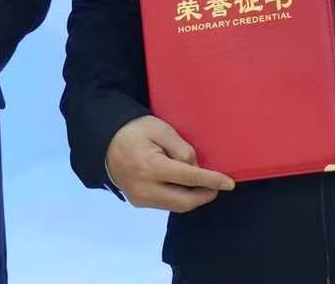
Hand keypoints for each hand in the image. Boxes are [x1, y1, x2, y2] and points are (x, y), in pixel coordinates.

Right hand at [103, 115, 234, 211]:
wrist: (104, 141)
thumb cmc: (135, 130)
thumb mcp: (160, 129)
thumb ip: (181, 149)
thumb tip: (196, 169)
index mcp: (150, 166)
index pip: (189, 178)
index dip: (211, 181)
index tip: (229, 183)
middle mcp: (144, 187)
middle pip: (185, 200)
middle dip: (205, 195)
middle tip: (216, 186)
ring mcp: (140, 197)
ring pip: (176, 206)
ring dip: (193, 197)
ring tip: (200, 184)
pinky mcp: (138, 202)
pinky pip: (165, 204)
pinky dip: (178, 197)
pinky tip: (182, 186)